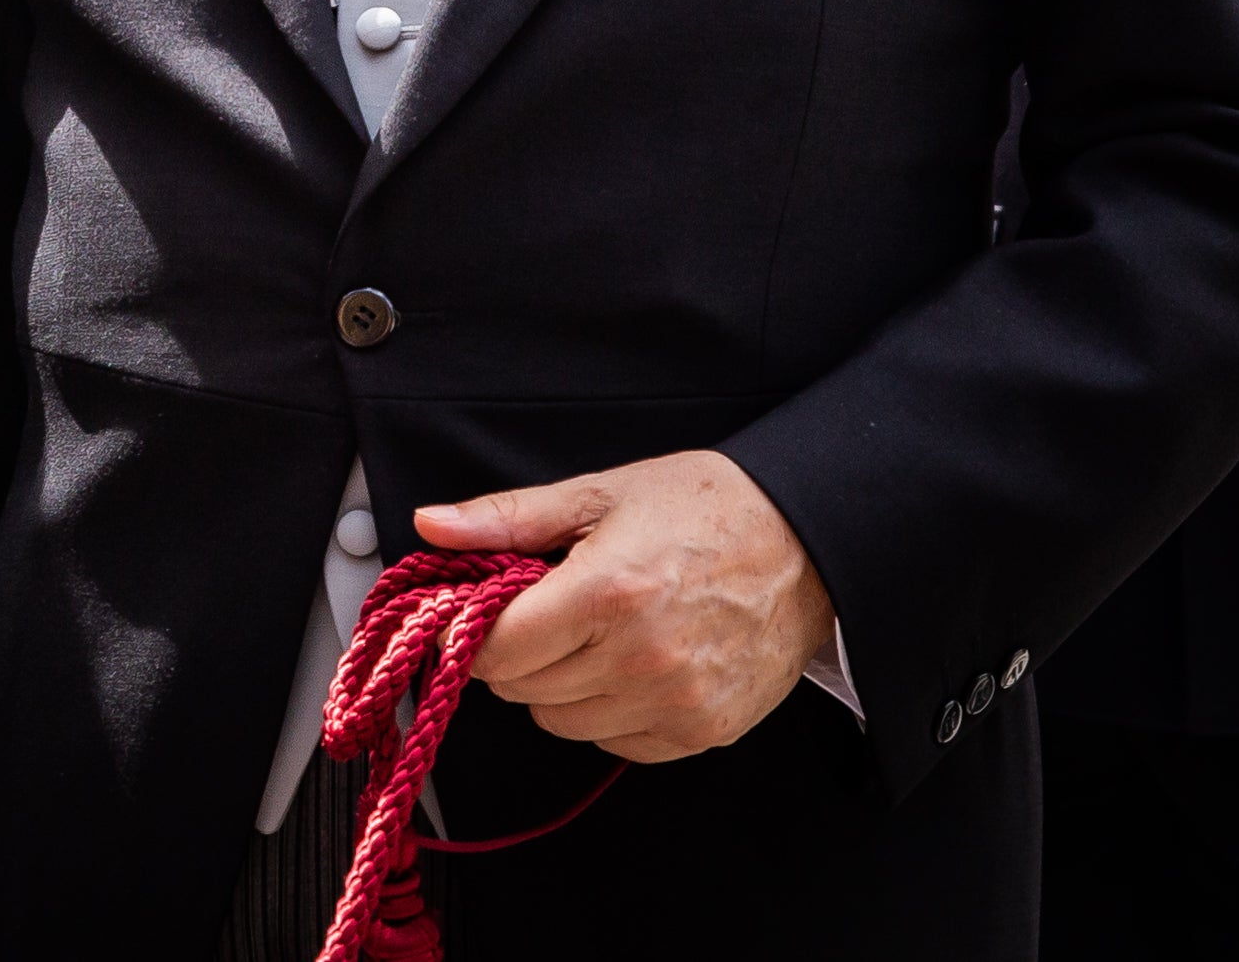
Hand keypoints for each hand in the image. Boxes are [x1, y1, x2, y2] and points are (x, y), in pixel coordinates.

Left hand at [417, 448, 837, 761]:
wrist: (807, 544)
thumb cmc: (704, 508)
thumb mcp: (599, 495)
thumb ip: (507, 519)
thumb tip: (431, 526)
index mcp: (608, 594)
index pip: (497, 650)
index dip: (476, 632)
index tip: (481, 613)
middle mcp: (643, 659)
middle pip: (523, 691)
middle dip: (518, 653)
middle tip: (545, 613)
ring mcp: (678, 702)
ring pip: (563, 722)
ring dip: (559, 687)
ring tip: (592, 635)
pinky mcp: (705, 731)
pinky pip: (617, 743)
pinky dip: (607, 712)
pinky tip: (629, 664)